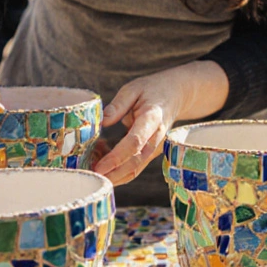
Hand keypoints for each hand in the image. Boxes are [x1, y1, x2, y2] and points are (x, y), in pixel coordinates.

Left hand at [91, 61, 227, 184]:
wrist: (176, 95)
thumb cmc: (152, 90)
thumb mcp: (133, 88)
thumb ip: (118, 105)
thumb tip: (103, 121)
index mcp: (152, 118)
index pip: (135, 142)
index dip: (116, 157)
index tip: (99, 167)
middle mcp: (157, 137)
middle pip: (136, 163)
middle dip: (113, 174)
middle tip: (91, 178)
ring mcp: (156, 147)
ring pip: (135, 169)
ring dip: (115, 175)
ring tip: (93, 171)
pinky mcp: (152, 152)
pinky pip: (135, 166)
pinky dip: (119, 170)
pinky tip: (103, 164)